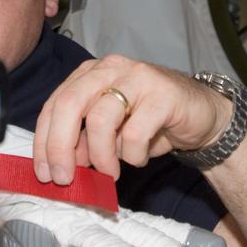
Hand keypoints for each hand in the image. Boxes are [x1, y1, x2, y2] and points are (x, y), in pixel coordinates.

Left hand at [33, 55, 230, 183]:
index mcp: (91, 74)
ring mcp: (137, 77)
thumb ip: (85, 141)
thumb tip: (59, 167)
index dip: (44, 140)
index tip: (44, 173)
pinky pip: (135, 133)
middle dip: (61, 146)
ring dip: (101, 156)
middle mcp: (110, 68)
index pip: (55, 104)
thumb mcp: (111, 132)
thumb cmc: (152, 122)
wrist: (202, 115)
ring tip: (110, 173)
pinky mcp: (162, 94)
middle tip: (65, 178)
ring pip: (101, 119)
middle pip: (70, 104)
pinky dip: (132, 155)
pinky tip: (139, 157)